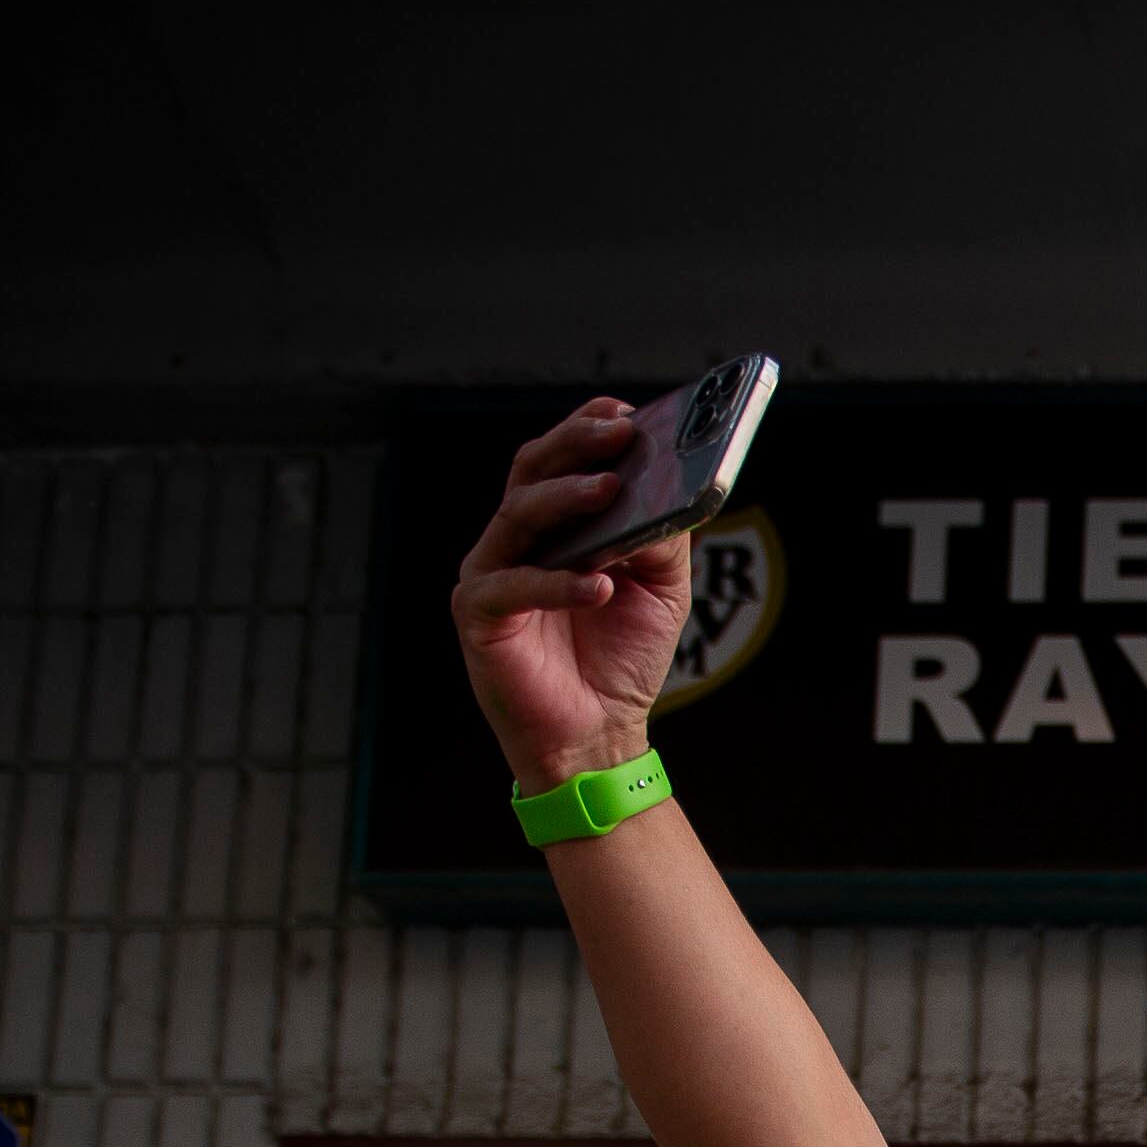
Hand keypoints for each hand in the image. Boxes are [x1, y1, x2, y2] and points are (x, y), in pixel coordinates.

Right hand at [453, 399, 698, 792]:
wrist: (597, 733)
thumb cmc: (620, 659)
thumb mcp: (660, 589)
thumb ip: (662, 537)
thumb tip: (669, 493)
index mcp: (554, 526)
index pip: (561, 460)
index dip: (586, 428)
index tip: (625, 413)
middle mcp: (516, 539)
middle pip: (533, 470)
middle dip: (576, 444)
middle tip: (618, 434)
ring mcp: (491, 573)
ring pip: (518, 514)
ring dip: (566, 499)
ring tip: (610, 491)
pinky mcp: (478, 615)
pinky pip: (515, 586)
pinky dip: (558, 582)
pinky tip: (599, 585)